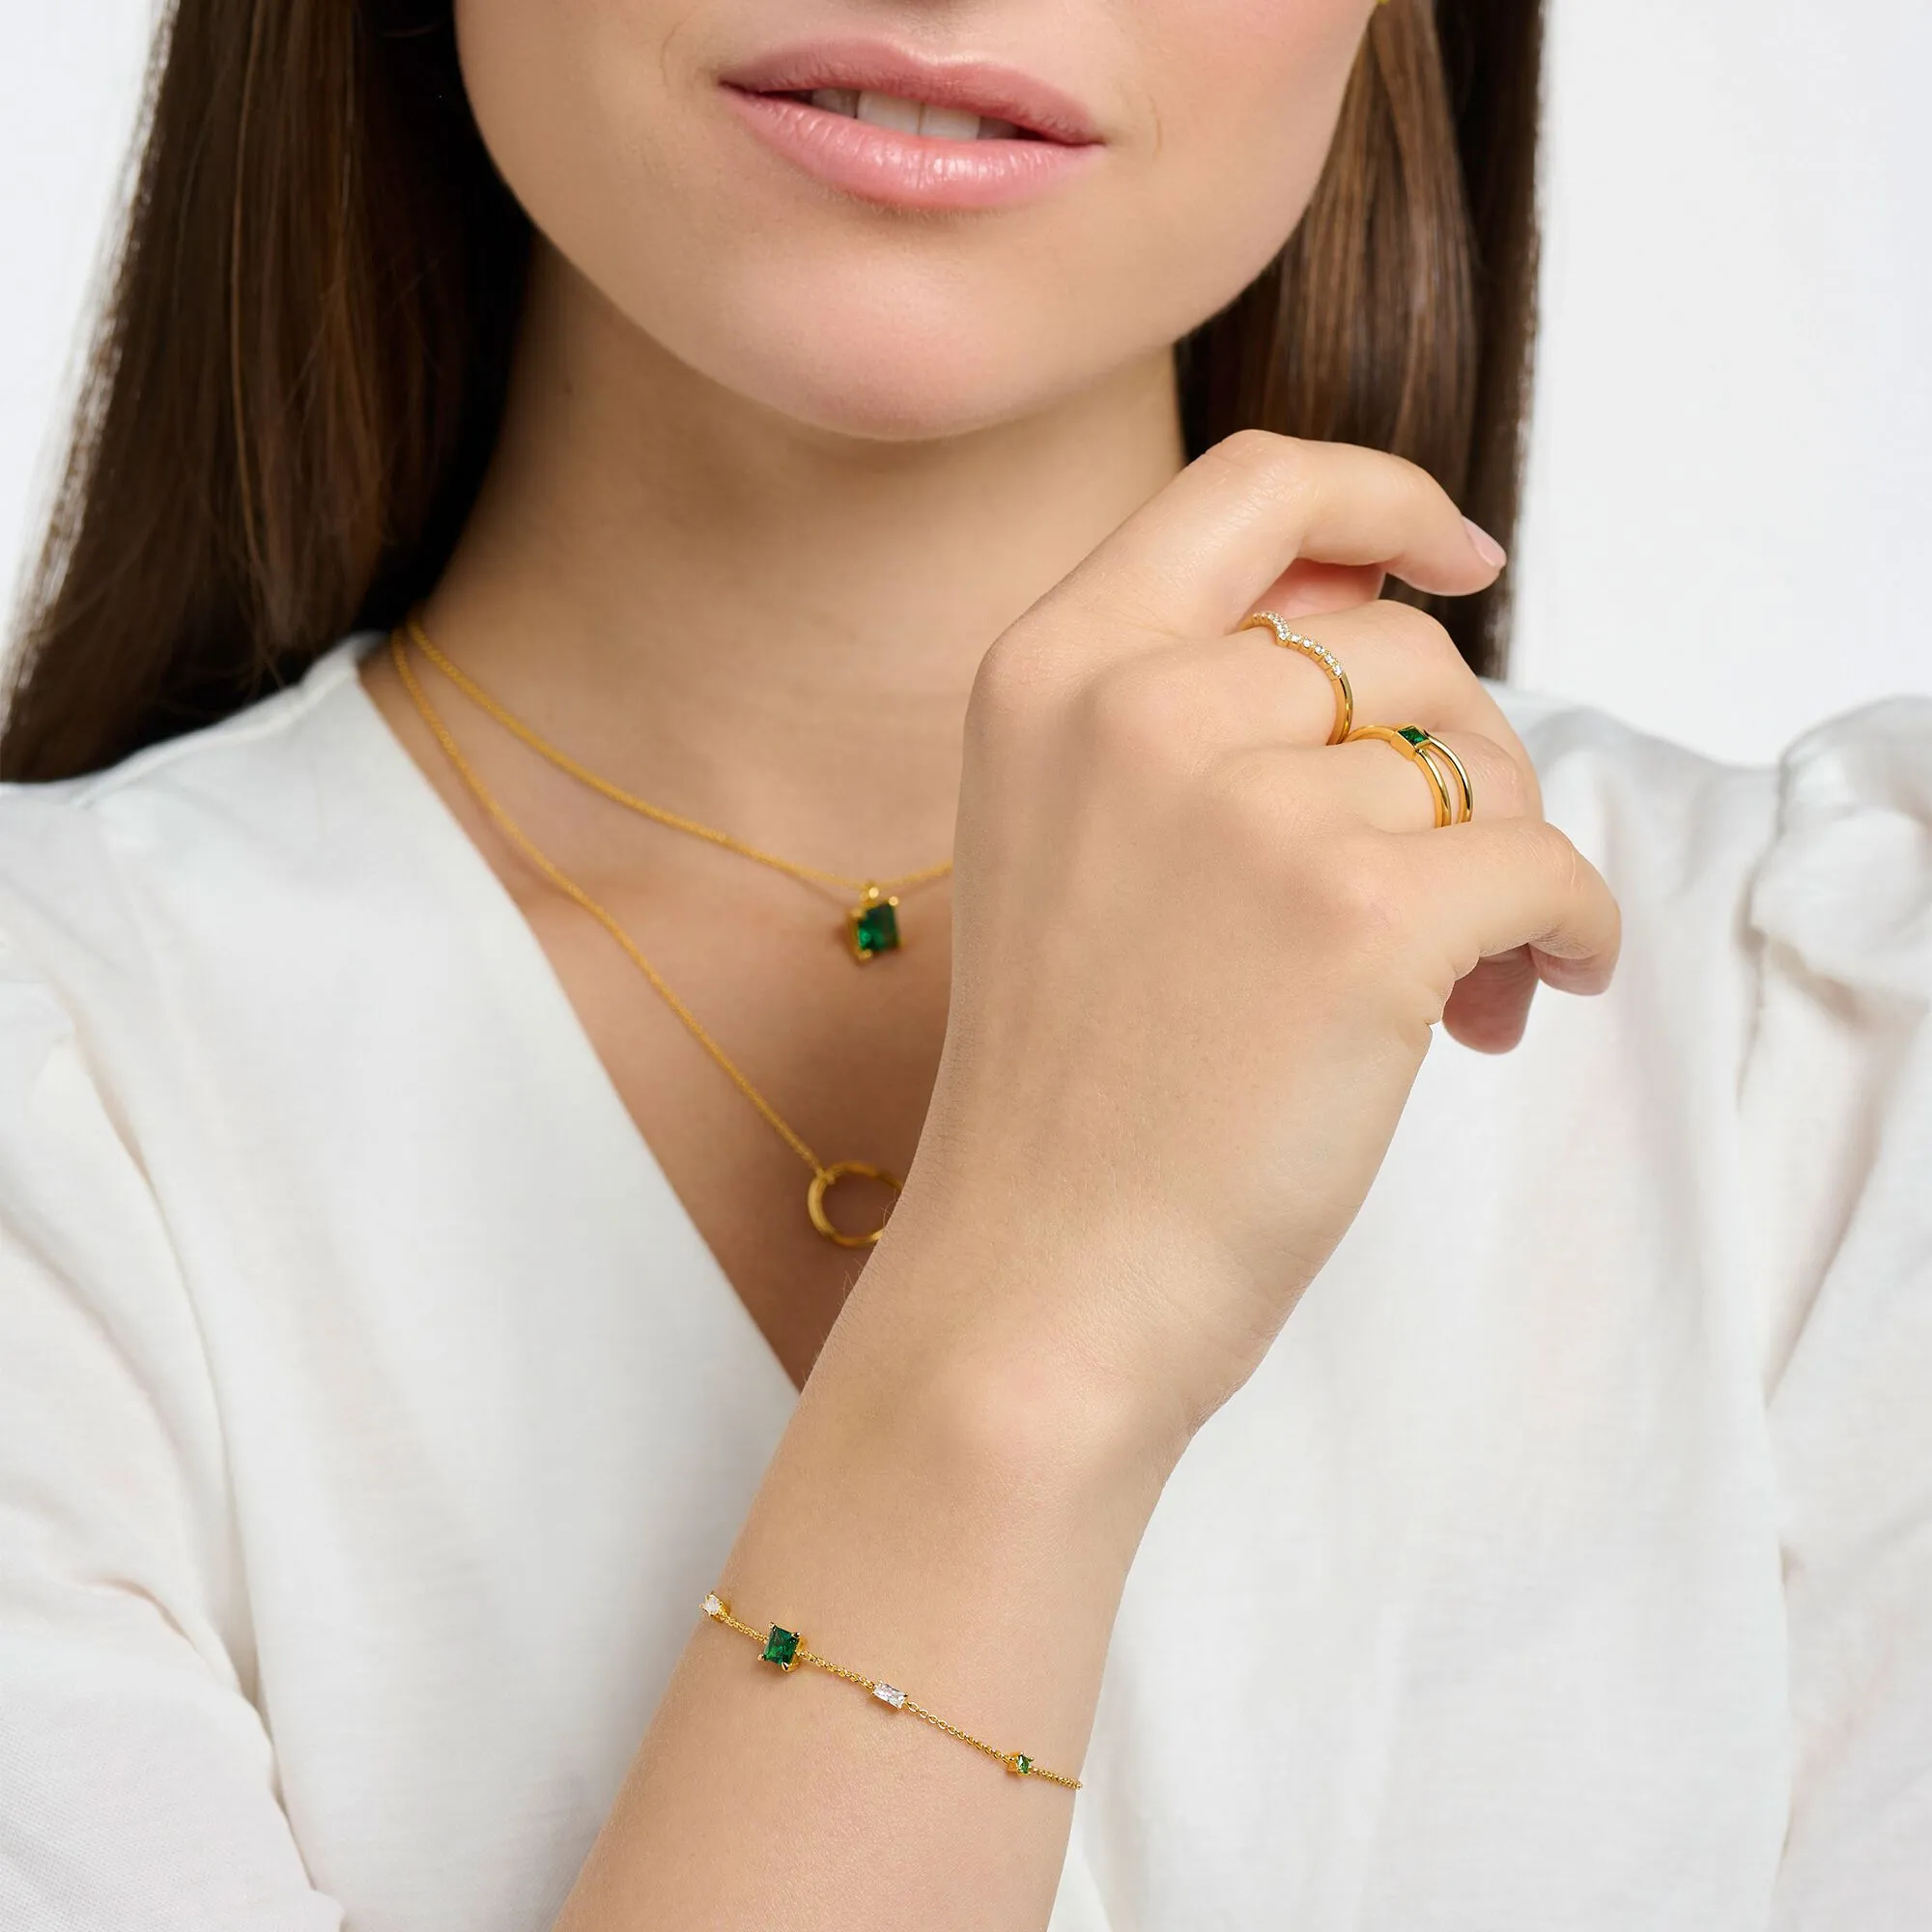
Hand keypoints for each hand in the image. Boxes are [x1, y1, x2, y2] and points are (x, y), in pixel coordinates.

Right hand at [844, 431, 1620, 1468]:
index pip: (1251, 486)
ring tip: (1466, 985)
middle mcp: (1135, 706)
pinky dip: (1572, 929)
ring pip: (1477, 760)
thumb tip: (1399, 614)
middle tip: (1448, 881)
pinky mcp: (1356, 918)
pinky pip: (1545, 864)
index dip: (1381, 498)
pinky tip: (1536, 994)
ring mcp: (1243, 806)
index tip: (1460, 555)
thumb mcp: (1070, 838)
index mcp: (1050, 670)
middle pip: (1397, 645)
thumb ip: (1191, 705)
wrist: (1036, 1282)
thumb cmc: (1065, 1085)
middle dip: (1459, 756)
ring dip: (1504, 861)